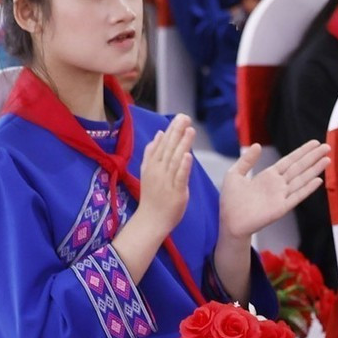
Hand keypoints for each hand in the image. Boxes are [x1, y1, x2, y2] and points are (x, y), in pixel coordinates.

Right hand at [135, 116, 196, 235]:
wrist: (151, 220)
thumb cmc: (152, 196)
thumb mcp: (148, 172)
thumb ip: (152, 153)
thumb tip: (158, 134)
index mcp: (153, 165)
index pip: (162, 144)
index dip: (171, 130)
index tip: (179, 117)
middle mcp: (158, 170)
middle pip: (168, 148)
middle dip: (177, 132)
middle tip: (185, 117)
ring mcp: (166, 180)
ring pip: (175, 159)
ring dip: (182, 144)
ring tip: (190, 130)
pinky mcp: (176, 191)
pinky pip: (180, 177)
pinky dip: (184, 166)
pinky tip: (188, 155)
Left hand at [220, 140, 329, 239]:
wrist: (229, 222)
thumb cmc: (230, 201)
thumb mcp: (234, 175)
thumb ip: (246, 161)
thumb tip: (258, 145)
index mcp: (268, 176)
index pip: (289, 161)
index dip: (302, 152)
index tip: (314, 143)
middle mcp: (278, 184)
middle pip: (299, 167)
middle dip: (313, 157)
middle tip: (327, 147)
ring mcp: (281, 196)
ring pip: (302, 179)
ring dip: (315, 169)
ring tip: (327, 159)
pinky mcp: (281, 207)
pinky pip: (297, 196)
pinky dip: (308, 188)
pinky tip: (318, 180)